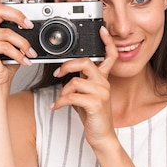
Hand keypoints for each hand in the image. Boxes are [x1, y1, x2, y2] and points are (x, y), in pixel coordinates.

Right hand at [0, 0, 37, 86]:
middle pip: (0, 10)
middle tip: (30, 26)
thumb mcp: (19, 39)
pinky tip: (24, 60)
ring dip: (24, 44)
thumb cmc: (7, 60)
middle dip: (19, 16)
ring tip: (30, 53)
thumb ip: (22, 20)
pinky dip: (18, 54)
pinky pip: (5, 46)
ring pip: (7, 33)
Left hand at [50, 26, 118, 147]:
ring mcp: (101, 93)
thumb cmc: (93, 116)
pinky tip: (57, 107)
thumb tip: (65, 74)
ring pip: (75, 81)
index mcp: (103, 80)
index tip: (102, 30)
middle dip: (68, 66)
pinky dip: (60, 102)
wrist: (101, 136)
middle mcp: (104, 84)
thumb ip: (80, 82)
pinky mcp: (96, 103)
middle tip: (58, 72)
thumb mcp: (85, 96)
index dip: (107, 42)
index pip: (110, 56)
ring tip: (61, 101)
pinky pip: (72, 96)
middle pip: (86, 62)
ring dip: (63, 91)